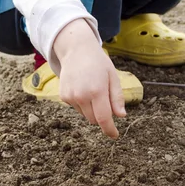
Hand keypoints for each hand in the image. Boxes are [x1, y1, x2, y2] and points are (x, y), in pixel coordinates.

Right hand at [53, 19, 125, 138]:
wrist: (77, 50)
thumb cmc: (98, 62)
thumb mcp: (112, 76)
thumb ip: (117, 97)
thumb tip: (121, 116)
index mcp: (97, 90)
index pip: (103, 118)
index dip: (110, 129)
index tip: (115, 135)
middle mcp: (82, 95)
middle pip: (94, 119)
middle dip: (102, 116)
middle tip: (105, 98)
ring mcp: (70, 97)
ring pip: (85, 114)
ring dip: (91, 109)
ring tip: (93, 89)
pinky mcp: (63, 96)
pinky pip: (76, 108)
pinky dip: (82, 103)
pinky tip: (83, 88)